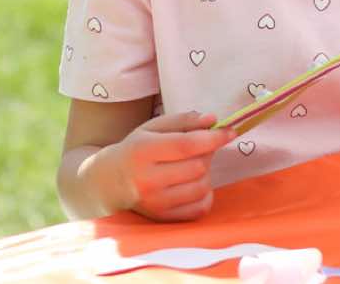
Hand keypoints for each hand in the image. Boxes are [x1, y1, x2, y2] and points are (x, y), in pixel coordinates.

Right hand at [84, 109, 229, 220]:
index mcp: (142, 152)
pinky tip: (193, 184)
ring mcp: (155, 204)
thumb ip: (184, 121)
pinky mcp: (163, 219)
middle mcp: (147, 181)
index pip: (186, 145)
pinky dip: (204, 194)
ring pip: (202, 187)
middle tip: (201, 147)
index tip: (230, 131)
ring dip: (205, 173)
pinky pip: (200, 208)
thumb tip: (213, 121)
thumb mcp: (153, 127)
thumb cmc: (136, 150)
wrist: (110, 183)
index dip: (213, 138)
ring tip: (192, 166)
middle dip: (207, 153)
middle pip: (197, 166)